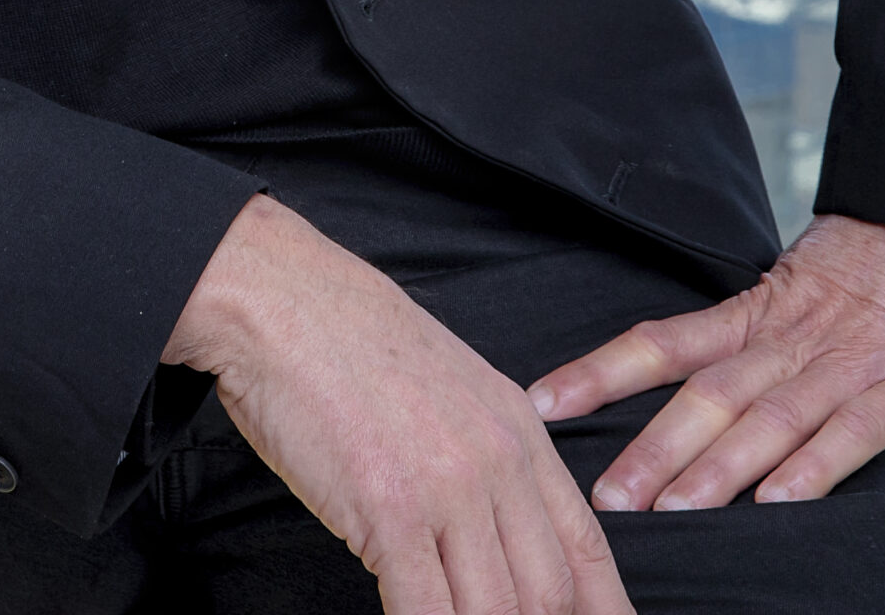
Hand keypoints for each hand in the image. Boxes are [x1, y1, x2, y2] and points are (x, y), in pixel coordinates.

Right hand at [165, 194, 633, 614]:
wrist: (282, 301)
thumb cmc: (348, 342)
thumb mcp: (449, 385)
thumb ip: (487, 453)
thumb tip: (500, 531)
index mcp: (517, 428)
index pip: (586, 547)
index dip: (602, 612)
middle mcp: (497, 460)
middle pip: (548, 595)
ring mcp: (447, 487)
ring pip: (495, 614)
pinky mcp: (390, 511)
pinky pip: (427, 613)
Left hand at [524, 215, 884, 513]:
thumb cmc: (875, 259)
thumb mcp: (797, 286)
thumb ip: (749, 336)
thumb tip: (685, 386)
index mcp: (755, 312)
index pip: (662, 343)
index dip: (600, 373)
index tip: (542, 404)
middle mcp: (788, 339)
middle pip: (706, 393)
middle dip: (652, 450)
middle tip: (605, 499)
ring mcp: (846, 365)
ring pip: (768, 418)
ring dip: (718, 470)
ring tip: (673, 513)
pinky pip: (853, 433)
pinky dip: (813, 468)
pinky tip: (780, 503)